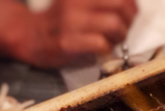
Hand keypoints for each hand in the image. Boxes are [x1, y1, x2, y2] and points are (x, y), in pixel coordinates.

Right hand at [12, 0, 137, 67]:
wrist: (32, 36)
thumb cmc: (61, 22)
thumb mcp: (80, 2)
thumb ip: (102, 3)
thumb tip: (130, 7)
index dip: (131, 7)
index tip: (128, 17)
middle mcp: (78, 1)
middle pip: (121, 6)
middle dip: (128, 23)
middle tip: (120, 32)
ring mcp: (72, 21)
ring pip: (115, 24)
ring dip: (119, 37)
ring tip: (110, 42)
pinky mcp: (68, 42)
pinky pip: (101, 43)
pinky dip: (106, 49)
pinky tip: (100, 51)